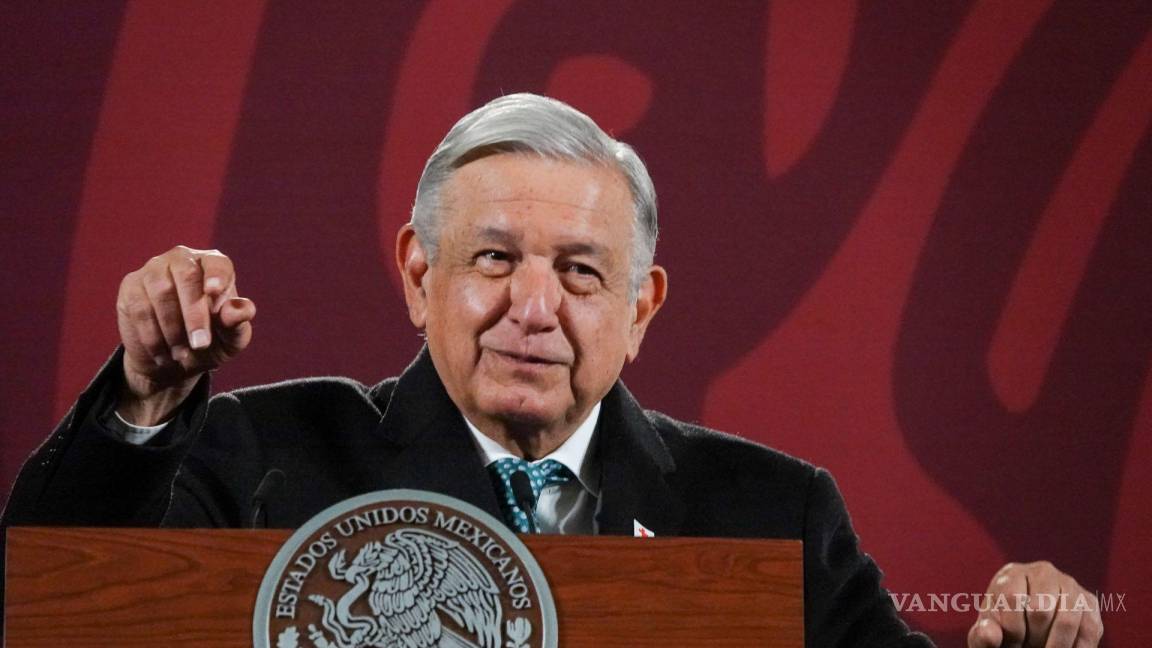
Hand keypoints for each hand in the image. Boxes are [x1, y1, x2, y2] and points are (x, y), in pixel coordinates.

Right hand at [115, 246, 255, 423]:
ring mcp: (153, 270)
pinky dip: (153, 336)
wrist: (173, 360)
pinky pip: (140, 309)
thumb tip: (238, 310)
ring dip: (173, 329)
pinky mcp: (131, 287)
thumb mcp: (230, 339)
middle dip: (194, 313)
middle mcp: (182, 260)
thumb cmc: (210, 342)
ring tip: (182, 354)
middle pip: (187, 276)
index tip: (214, 292)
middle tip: (200, 344)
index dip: (216, 275)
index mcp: (213, 265)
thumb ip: (238, 323)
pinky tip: (163, 354)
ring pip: (161, 293)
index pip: (217, 263)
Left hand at [968, 561, 1101, 647]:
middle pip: (1041, 611)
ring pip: (1068, 620)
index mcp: (1012, 573)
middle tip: (1030, 647)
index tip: (1012, 643)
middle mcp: (1043, 571)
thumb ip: (982, 634)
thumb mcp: (989, 631)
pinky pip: (1090, 629)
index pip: (1013, 599)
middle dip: (1034, 639)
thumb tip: (989, 635)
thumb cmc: (1004, 627)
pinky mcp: (1089, 601)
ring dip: (1055, 645)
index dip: (1012, 629)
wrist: (1029, 625)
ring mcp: (1069, 584)